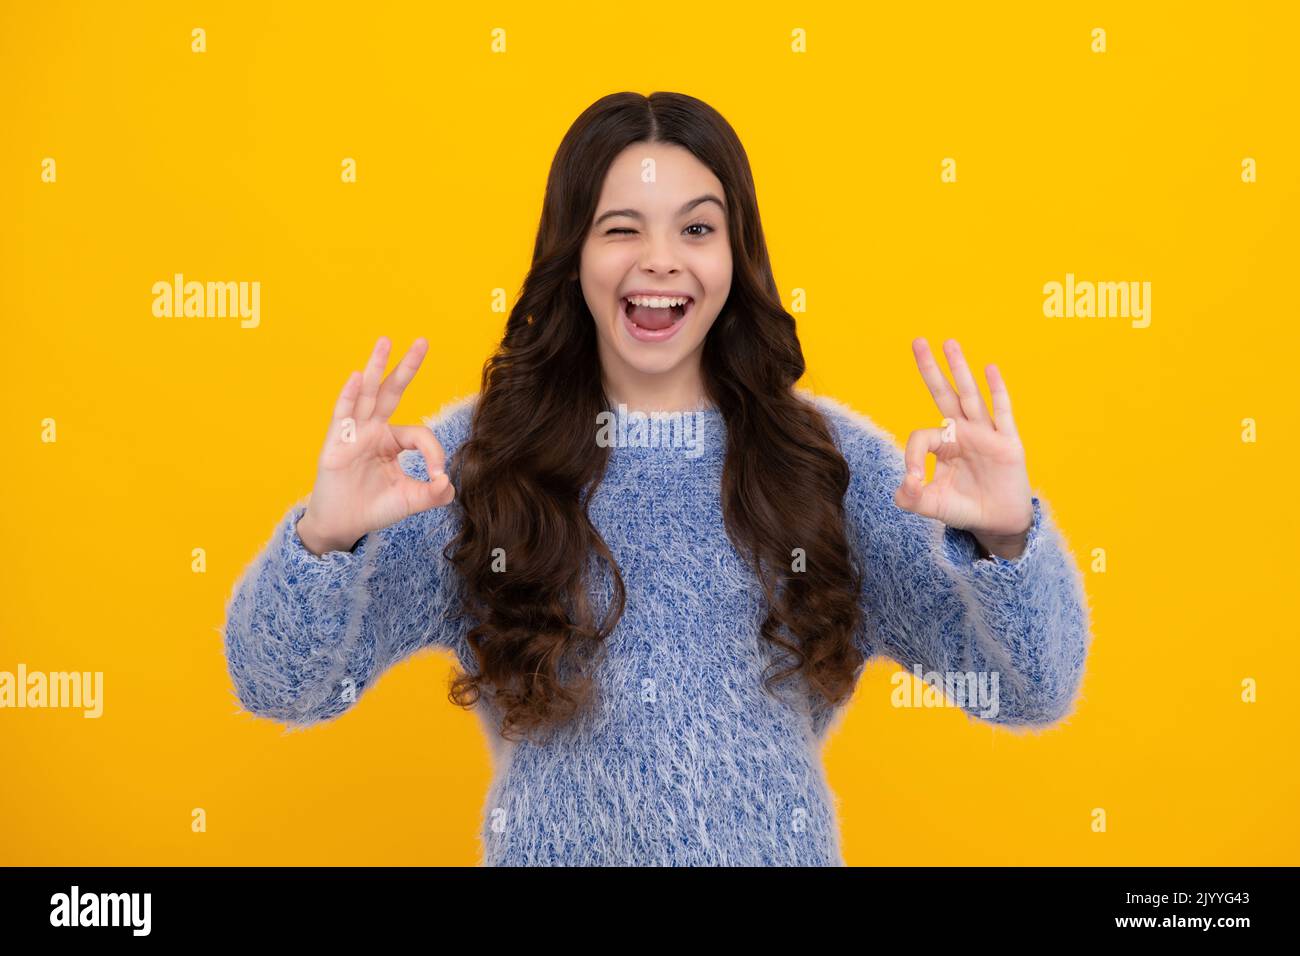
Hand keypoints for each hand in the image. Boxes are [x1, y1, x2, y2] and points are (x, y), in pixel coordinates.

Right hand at [296, 336, 454, 554]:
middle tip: (423, 341)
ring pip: (367, 394)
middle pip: (392, 392)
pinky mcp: (335, 443)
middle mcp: (374, 430)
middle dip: (407, 367)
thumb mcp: (410, 500)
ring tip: (385, 342)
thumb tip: (448, 483)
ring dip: (375, 367)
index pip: (420, 435)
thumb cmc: (373, 508)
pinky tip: (355, 377)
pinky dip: (348, 396)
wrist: (342, 525)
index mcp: (393, 440)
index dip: (434, 453)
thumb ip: (433, 493)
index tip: (438, 476)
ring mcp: (354, 434)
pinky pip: (343, 415)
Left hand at [894, 338, 1033, 552]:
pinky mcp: (1008, 443)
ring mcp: (986, 434)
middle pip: (943, 394)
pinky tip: (990, 369)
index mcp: (943, 443)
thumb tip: (904, 486)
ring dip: (960, 369)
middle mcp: (963, 432)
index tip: (913, 480)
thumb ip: (911, 498)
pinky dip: (997, 391)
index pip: (921, 437)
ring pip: (970, 396)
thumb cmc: (964, 508)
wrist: (997, 522)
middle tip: (917, 341)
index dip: (912, 457)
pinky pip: (1002, 413)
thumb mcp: (932, 505)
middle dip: (930, 369)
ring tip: (949, 343)